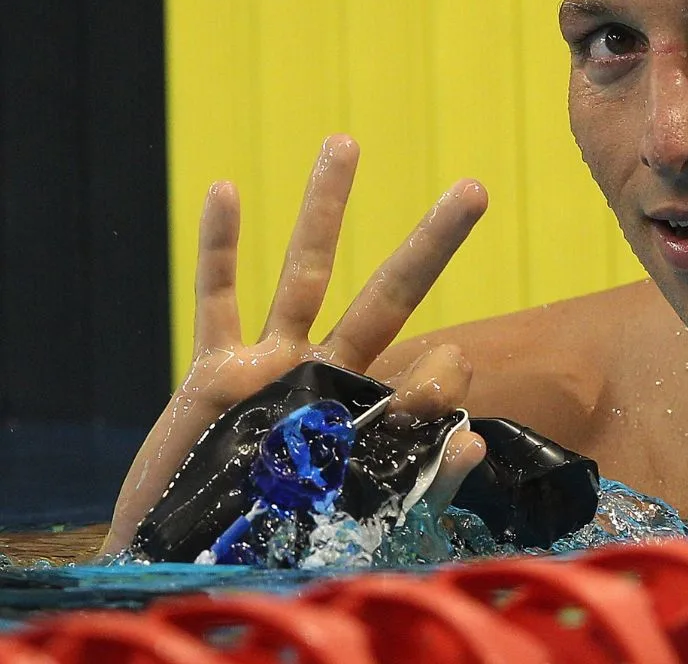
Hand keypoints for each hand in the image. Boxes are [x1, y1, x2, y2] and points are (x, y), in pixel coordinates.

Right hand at [103, 136, 489, 554]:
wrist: (188, 571)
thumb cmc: (276, 549)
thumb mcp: (356, 517)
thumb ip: (419, 479)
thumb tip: (475, 440)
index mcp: (374, 412)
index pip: (429, 369)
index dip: (447, 372)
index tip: (447, 376)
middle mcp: (330, 378)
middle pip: (389, 294)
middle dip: (431, 242)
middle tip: (475, 189)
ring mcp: (271, 368)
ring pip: (305, 272)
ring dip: (325, 207)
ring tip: (347, 141)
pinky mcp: (212, 373)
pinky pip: (216, 298)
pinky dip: (219, 247)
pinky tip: (228, 190)